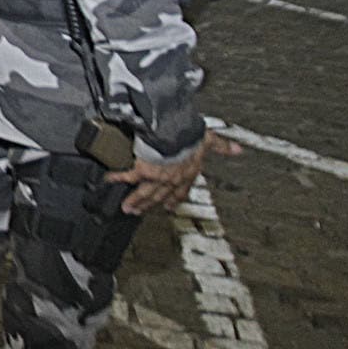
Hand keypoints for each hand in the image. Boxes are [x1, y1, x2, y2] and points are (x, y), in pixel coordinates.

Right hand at [106, 132, 241, 214]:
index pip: (182, 190)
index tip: (169, 206)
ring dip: (136, 202)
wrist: (175, 135)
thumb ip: (223, 147)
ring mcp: (157, 178)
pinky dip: (119, 178)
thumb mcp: (210, 140)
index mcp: (187, 172)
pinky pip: (129, 177)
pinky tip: (110, 180)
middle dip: (150, 205)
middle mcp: (172, 179)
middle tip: (140, 212)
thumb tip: (237, 150)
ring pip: (145, 193)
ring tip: (127, 208)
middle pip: (160, 196)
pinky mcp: (142, 171)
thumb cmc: (191, 138)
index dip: (175, 199)